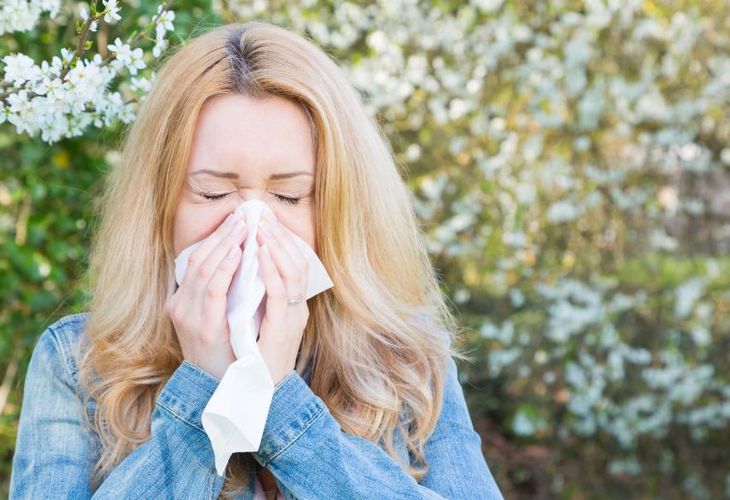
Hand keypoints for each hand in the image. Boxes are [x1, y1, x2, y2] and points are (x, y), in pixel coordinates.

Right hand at [165, 212, 247, 379]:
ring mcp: (188, 316)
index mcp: (183, 302)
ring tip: (243, 227)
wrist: (221, 392)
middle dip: (221, 235)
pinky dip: (226, 268)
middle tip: (243, 216)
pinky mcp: (203, 327)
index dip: (215, 238)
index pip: (196, 261)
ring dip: (225, 244)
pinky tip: (239, 253)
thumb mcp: (217, 320)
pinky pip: (214, 289)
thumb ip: (220, 295)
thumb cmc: (225, 354)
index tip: (235, 220)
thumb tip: (239, 262)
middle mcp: (180, 306)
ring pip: (203, 269)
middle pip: (198, 260)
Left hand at [255, 212, 309, 385]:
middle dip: (279, 237)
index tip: (268, 222)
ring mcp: (292, 318)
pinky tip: (257, 253)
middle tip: (263, 215)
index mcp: (295, 309)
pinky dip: (268, 269)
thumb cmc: (256, 361)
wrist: (257, 395)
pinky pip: (277, 292)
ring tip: (260, 227)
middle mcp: (298, 310)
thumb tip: (248, 272)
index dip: (284, 243)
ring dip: (275, 247)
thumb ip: (262, 302)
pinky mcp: (280, 327)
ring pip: (292, 272)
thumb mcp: (264, 327)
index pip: (297, 266)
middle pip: (298, 263)